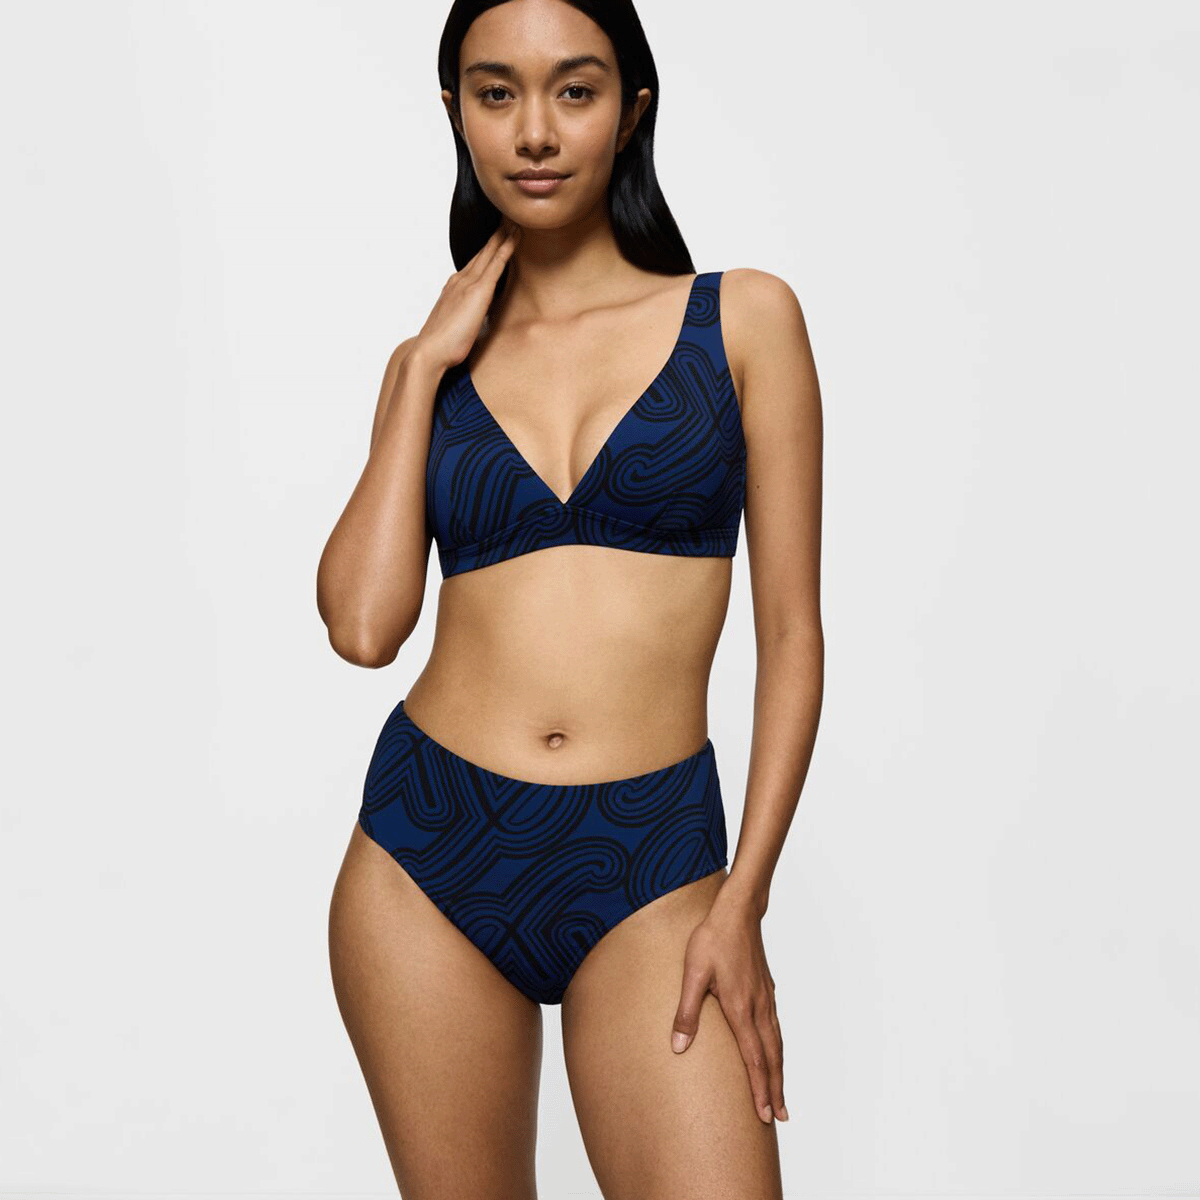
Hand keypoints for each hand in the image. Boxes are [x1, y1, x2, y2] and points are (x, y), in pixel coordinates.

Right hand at [412, 218, 521, 372]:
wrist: (429, 352)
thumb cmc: (441, 347)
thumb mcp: (455, 328)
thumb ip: (465, 318)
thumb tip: (475, 320)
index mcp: (454, 289)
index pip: (474, 265)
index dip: (486, 250)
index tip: (496, 238)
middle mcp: (460, 280)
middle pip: (482, 252)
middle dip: (495, 235)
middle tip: (508, 218)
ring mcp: (468, 283)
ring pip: (489, 252)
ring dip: (503, 235)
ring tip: (515, 220)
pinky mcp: (478, 291)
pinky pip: (496, 263)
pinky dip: (507, 247)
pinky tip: (516, 236)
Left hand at [670, 885, 787, 1124]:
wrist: (738, 910)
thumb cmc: (712, 939)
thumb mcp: (692, 973)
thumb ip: (687, 1011)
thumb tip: (679, 1047)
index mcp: (740, 1008)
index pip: (754, 1059)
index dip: (759, 1089)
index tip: (764, 1115)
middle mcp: (758, 1008)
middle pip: (772, 1057)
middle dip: (775, 1090)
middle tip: (780, 1118)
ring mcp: (765, 998)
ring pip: (777, 1043)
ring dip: (779, 1072)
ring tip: (781, 1095)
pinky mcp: (766, 989)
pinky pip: (776, 1027)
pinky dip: (778, 1049)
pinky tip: (775, 1051)